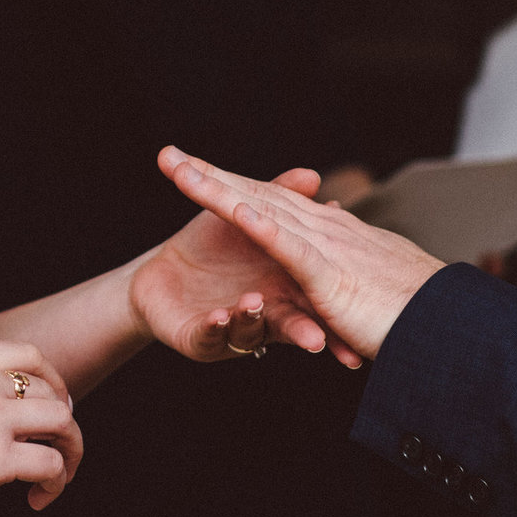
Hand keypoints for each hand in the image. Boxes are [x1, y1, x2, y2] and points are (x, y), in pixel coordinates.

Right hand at [0, 341, 82, 516]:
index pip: (29, 356)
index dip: (54, 383)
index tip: (56, 410)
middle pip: (52, 392)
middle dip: (65, 424)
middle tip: (60, 453)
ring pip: (62, 423)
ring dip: (70, 452)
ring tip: (57, 479)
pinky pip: (50, 464)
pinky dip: (55, 483)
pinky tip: (36, 500)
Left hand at [130, 171, 362, 368]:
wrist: (159, 281)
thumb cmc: (213, 250)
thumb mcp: (250, 219)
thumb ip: (280, 197)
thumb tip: (312, 176)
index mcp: (285, 285)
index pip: (310, 289)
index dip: (333, 302)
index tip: (357, 310)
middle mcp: (265, 308)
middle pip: (289, 319)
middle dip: (306, 329)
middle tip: (318, 340)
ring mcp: (233, 325)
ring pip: (249, 328)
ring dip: (253, 318)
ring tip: (254, 305)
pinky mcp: (199, 339)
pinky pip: (208, 335)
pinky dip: (215, 326)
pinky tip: (218, 317)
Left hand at [158, 147, 442, 359]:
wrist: (454, 328)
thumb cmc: (416, 311)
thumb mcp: (371, 282)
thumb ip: (347, 266)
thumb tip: (335, 248)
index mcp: (331, 236)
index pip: (271, 202)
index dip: (232, 184)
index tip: (192, 170)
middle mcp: (326, 232)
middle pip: (256, 196)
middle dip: (210, 177)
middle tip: (166, 158)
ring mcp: (328, 251)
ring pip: (263, 212)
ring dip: (221, 192)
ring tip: (181, 174)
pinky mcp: (332, 277)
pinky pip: (290, 248)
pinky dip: (263, 227)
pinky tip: (233, 209)